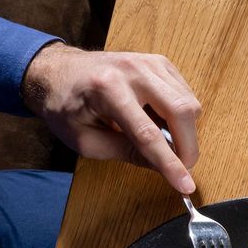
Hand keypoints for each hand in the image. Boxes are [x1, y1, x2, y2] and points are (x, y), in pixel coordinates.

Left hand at [22, 44, 201, 191]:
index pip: (148, 134)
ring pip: (189, 103)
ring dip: (185, 131)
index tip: (186, 185)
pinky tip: (163, 122)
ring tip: (165, 140)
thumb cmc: (65, 106)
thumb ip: (125, 154)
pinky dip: (182, 115)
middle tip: (181, 166)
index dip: (170, 163)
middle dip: (188, 147)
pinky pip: (186, 94)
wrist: (57, 71)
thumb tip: (163, 167)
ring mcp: (148, 62)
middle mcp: (131, 70)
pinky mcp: (159, 62)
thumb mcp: (86, 140)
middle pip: (180, 111)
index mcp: (106, 89)